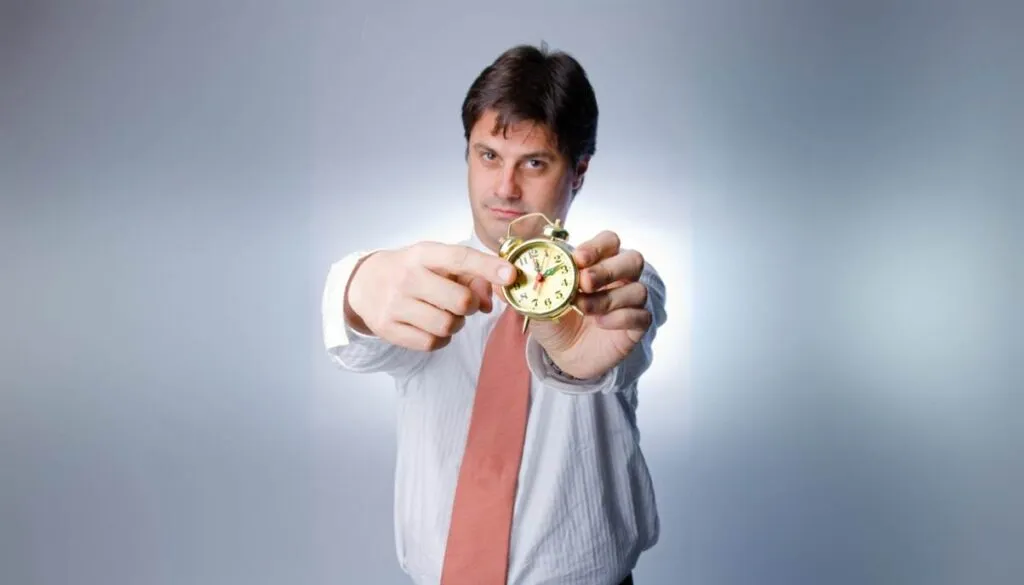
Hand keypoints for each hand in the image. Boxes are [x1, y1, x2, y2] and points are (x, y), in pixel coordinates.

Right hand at [346, 242, 515, 351]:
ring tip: (443, 313)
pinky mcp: (388, 328)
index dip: (488, 267)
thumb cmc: (412, 271)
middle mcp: (407, 277)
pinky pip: (431, 343)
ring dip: (455, 324)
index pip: (460, 258)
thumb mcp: (436, 262)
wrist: (364, 284)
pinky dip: (440, 338)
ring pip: (447, 326)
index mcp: (423, 254)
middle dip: (470, 305)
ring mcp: (395, 304)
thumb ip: (470, 276)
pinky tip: (431, 325)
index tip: (511, 275)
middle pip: (460, 301)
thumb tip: (491, 302)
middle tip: (463, 303)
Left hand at [515, 230, 650, 379]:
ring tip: (584, 308)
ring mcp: (631, 300)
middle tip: (584, 281)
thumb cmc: (556, 320)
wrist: (565, 355)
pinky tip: (601, 324)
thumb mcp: (534, 303)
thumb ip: (521, 288)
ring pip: (636, 289)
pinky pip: (641, 315)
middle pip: (632, 259)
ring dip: (609, 297)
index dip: (597, 246)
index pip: (608, 241)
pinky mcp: (637, 324)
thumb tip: (498, 279)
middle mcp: (619, 277)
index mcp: (597, 262)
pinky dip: (620, 318)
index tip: (577, 258)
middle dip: (607, 269)